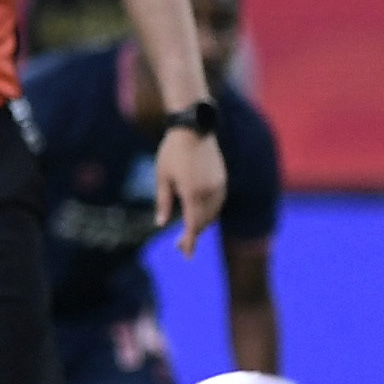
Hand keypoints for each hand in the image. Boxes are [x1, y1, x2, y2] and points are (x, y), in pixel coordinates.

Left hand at [154, 127, 227, 257]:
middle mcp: (209, 192)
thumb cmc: (172, 151)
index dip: (189, 241)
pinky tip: (199, 214)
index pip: (192, 225)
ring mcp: (219, 186)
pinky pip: (218, 203)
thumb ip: (163, 202)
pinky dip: (209, 212)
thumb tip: (160, 224)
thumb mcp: (162, 177)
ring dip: (202, 223)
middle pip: (204, 222)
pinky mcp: (223, 179)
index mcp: (192, 193)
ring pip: (213, 214)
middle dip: (193, 234)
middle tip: (181, 246)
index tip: (186, 255)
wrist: (194, 128)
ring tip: (189, 231)